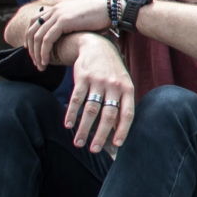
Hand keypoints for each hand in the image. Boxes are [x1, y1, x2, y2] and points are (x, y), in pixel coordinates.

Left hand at [26, 0, 108, 70]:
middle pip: (32, 31)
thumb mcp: (81, 20)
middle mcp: (54, 10)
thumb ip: (71, 26)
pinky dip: (43, 52)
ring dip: (36, 54)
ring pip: (37, 37)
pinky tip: (45, 61)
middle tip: (35, 62)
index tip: (33, 51)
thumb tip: (70, 38)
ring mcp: (58, 15)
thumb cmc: (101, 17)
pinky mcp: (63, 21)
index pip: (34, 22)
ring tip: (40, 66)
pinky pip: (47, 40)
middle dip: (31, 49)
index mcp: (57, 9)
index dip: (30, 37)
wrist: (111, 8)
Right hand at [64, 33, 136, 153]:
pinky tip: (68, 125)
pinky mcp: (83, 77)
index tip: (117, 145)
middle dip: (101, 135)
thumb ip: (121, 105)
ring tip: (79, 143)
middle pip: (108, 114)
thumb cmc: (111, 72)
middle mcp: (114, 85)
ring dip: (84, 128)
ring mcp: (98, 81)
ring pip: (91, 109)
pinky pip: (77, 99)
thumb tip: (117, 132)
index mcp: (127, 89)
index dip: (123, 130)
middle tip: (94, 150)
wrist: (97, 46)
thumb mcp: (122, 84)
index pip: (127, 113)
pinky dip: (72, 113)